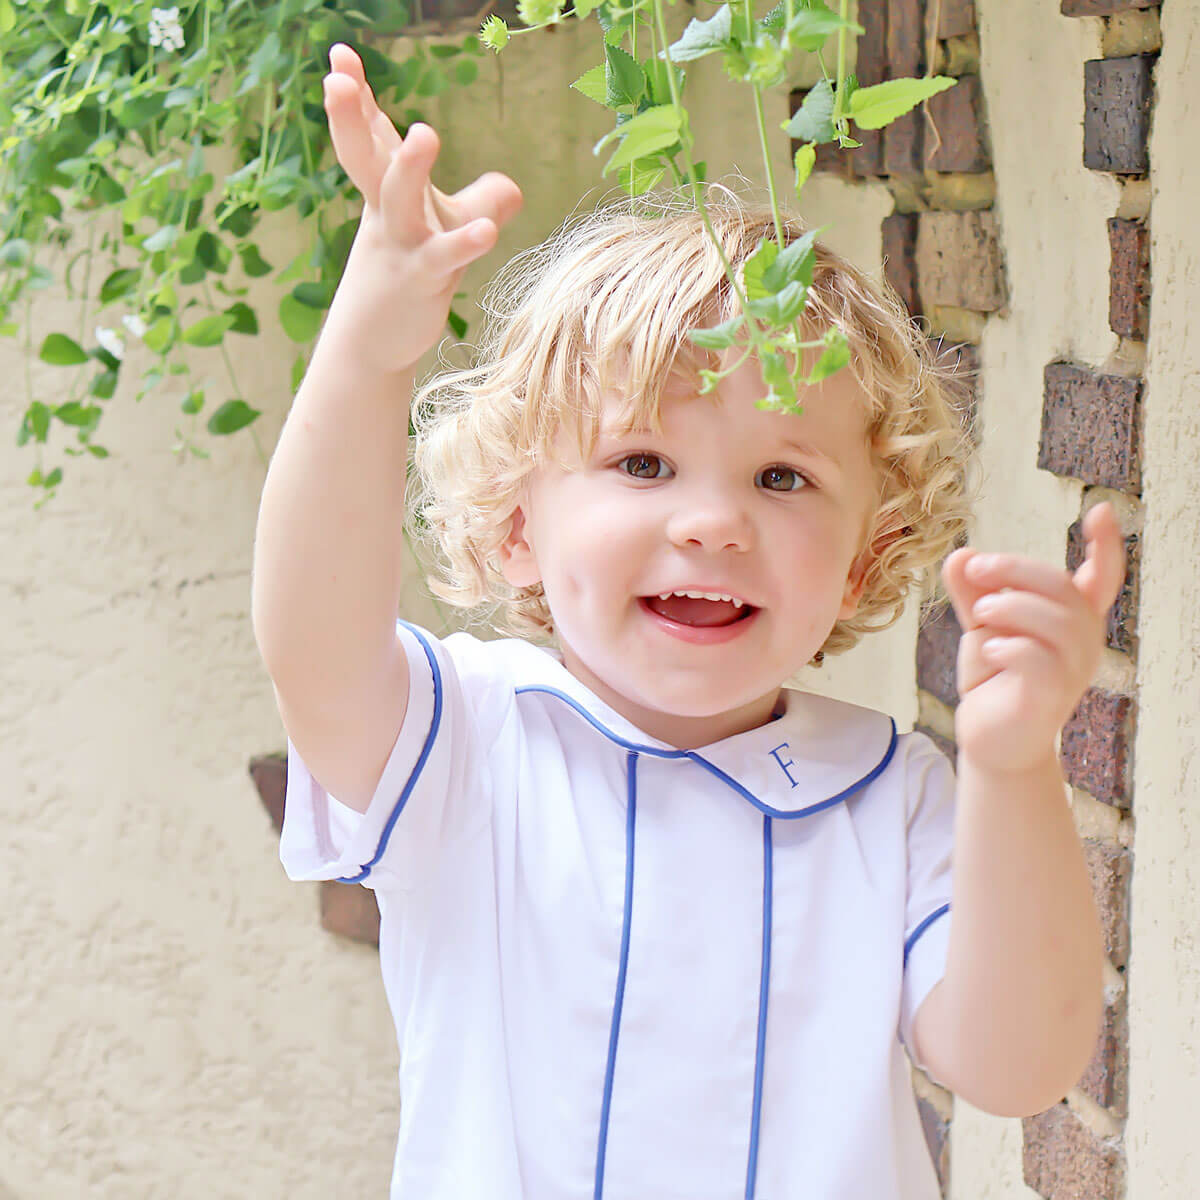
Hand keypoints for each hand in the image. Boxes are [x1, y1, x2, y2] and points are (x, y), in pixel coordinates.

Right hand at [320, 43, 522, 371]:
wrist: (375, 342)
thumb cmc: (409, 274)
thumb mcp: (445, 231)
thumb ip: (479, 202)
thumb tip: (511, 188)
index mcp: (385, 190)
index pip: (370, 136)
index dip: (355, 97)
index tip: (340, 54)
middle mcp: (386, 211)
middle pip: (366, 158)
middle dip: (350, 119)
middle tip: (335, 78)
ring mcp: (400, 245)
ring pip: (400, 201)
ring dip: (410, 167)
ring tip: (424, 131)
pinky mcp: (419, 280)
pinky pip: (442, 259)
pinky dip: (464, 243)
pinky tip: (487, 229)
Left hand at [941, 503, 1126, 773]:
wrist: (989, 739)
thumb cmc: (994, 679)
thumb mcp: (982, 627)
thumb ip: (973, 592)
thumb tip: (959, 555)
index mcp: (1071, 620)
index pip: (1102, 578)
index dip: (1107, 546)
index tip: (1102, 510)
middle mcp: (1081, 643)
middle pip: (1064, 588)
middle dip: (1015, 569)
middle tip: (975, 568)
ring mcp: (1071, 672)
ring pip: (1057, 621)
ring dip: (1011, 606)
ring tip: (981, 613)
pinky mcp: (1048, 698)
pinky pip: (1038, 661)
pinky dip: (1009, 646)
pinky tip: (990, 648)